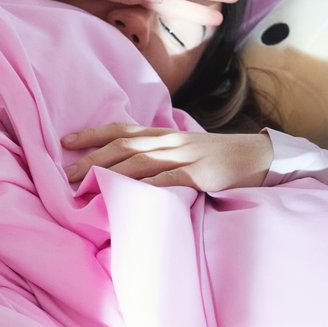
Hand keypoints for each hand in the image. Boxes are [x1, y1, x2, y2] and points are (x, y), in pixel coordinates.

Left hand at [61, 124, 273, 192]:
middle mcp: (171, 142)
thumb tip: (131, 172)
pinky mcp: (199, 175)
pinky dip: (143, 188)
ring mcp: (185, 157)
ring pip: (139, 161)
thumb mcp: (188, 151)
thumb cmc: (222, 159)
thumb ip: (162, 158)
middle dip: (92, 159)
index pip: (123, 129)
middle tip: (66, 174)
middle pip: (124, 145)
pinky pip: (167, 180)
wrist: (261, 156)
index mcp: (167, 136)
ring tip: (84, 187)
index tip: (66, 142)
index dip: (93, 134)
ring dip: (108, 173)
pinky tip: (125, 197)